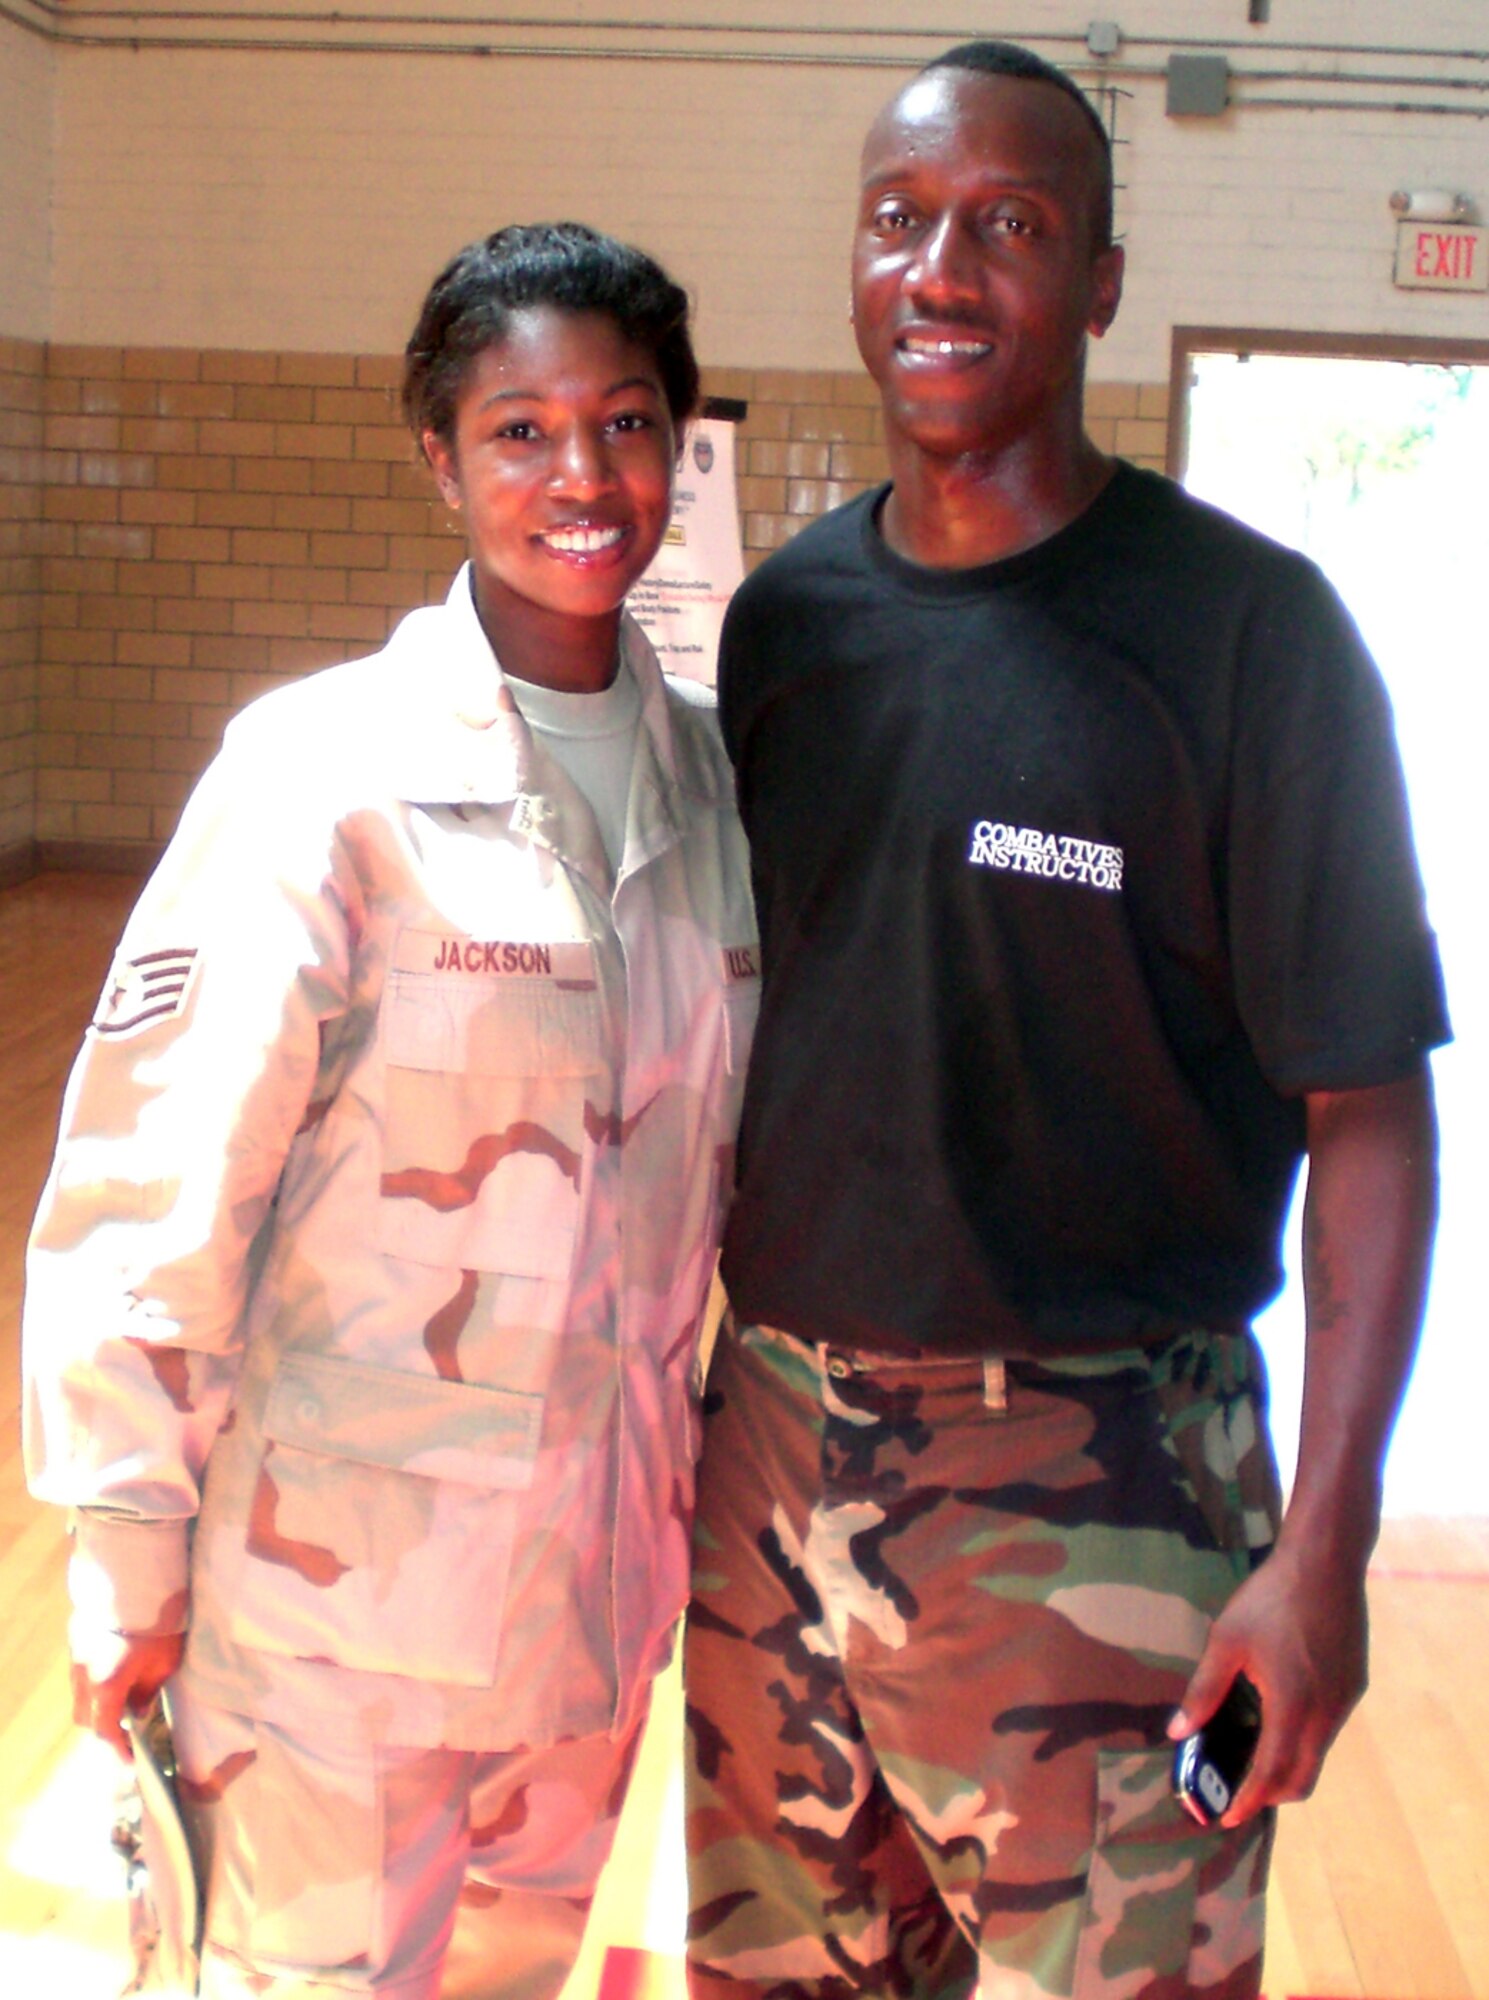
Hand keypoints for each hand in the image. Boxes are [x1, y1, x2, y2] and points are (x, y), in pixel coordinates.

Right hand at [72, 1632, 185, 1759]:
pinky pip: (80, 1674)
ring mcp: (76, 1658)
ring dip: (96, 1704)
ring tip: (121, 1699)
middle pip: (85, 1717)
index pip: (106, 1730)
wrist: (138, 1581)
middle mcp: (84, 1676)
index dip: (119, 1748)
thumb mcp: (164, 1664)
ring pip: (79, 1696)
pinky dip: (93, 1683)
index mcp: (106, 1687)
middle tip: (126, 1726)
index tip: (130, 1759)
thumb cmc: (158, 1625)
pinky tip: (113, 1673)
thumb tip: (139, 1711)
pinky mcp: (76, 1641)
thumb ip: (147, 1693)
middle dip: (103, 1726)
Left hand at [1168, 1537, 1367, 1825]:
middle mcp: (1325, 1713)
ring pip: (1317, 1755)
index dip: (1249, 1801)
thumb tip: (1178, 1730)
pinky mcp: (1353, 1684)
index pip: (1271, 1774)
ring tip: (1254, 1758)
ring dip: (1288, 1767)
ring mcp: (1344, 1700)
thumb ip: (1204, 1690)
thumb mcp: (1227, 1641)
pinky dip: (1303, 1741)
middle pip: (1301, 1777)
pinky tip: (1280, 1718)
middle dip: (1270, 1795)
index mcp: (1293, 1707)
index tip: (1228, 1819)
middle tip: (1239, 1794)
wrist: (1326, 1563)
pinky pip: (1328, 1729)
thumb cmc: (1271, 1598)